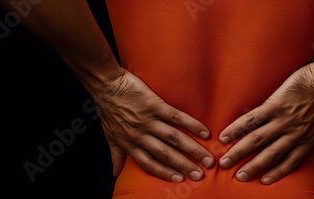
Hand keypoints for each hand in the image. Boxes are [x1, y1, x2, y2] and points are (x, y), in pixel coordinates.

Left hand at [90, 69, 214, 181]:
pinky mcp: (155, 104)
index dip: (165, 173)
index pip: (149, 163)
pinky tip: (204, 132)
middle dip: (185, 166)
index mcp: (130, 143)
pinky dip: (191, 125)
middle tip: (201, 174)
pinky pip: (176, 117)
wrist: (106, 84)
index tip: (180, 180)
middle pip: (166, 154)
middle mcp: (140, 135)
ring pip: (174, 138)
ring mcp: (148, 120)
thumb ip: (116, 154)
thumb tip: (116, 173)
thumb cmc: (107, 109)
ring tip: (207, 158)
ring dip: (192, 149)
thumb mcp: (109, 135)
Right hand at [218, 63, 313, 184]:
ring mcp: (283, 119)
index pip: (289, 162)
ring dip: (240, 151)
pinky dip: (237, 128)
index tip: (264, 181)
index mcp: (306, 141)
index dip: (277, 173)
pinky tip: (225, 135)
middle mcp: (293, 133)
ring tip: (226, 161)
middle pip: (270, 155)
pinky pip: (252, 119)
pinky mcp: (274, 104)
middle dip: (253, 167)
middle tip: (238, 177)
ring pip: (257, 139)